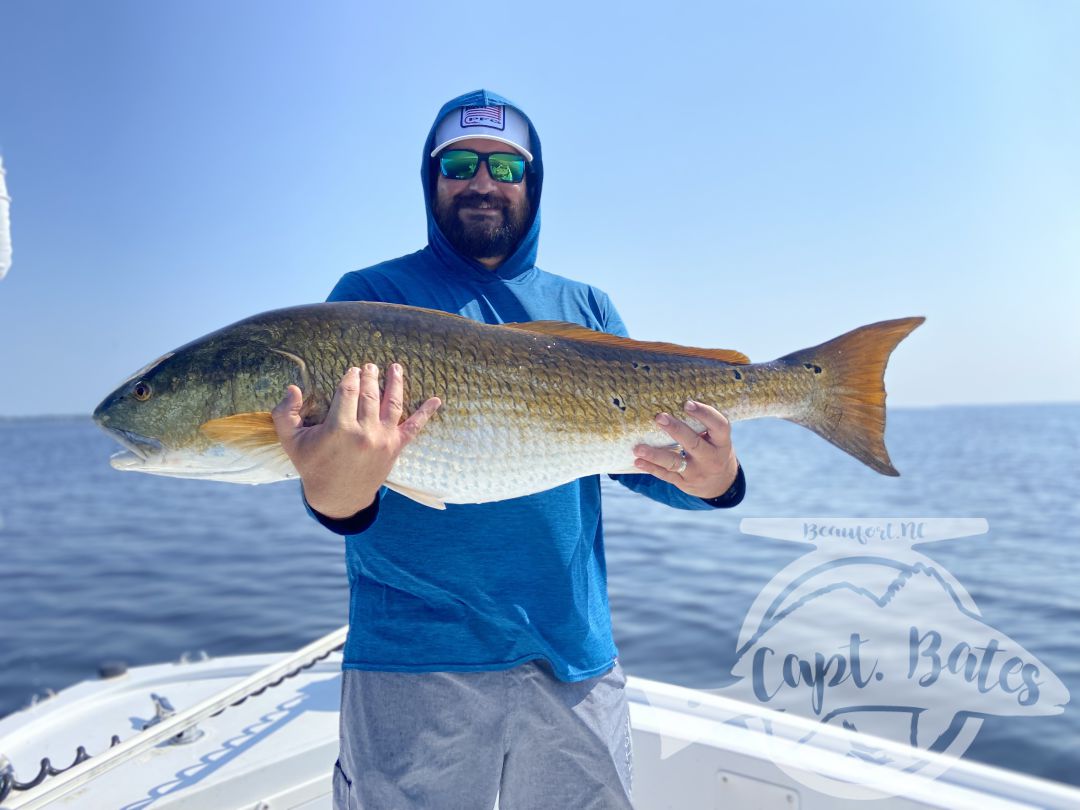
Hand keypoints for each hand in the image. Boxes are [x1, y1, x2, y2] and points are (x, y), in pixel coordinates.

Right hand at [272, 363, 440, 518]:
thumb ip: (285, 413)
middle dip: (371, 377)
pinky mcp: (395, 448)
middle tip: (370, 366)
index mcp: (339, 429)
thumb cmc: (313, 466)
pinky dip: (426, 413)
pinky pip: (414, 428)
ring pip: (393, 404)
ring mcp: (383, 440)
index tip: (352, 370)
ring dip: (396, 383)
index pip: (348, 392)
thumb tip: (292, 387)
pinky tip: (437, 399)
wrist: (338, 498)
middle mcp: (364, 433)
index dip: (351, 377)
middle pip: (370, 395)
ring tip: (395, 367)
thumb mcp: (291, 442)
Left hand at [632, 400, 738, 498]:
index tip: (687, 403)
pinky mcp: (684, 482)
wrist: (720, 483)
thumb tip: (673, 400)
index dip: (704, 414)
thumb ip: (703, 425)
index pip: (719, 426)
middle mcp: (711, 458)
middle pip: (694, 444)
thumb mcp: (717, 439)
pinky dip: (651, 468)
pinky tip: (638, 461)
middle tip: (659, 417)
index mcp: (722, 442)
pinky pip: (666, 475)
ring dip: (655, 455)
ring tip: (638, 448)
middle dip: (676, 430)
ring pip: (675, 462)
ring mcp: (697, 472)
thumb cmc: (714, 450)